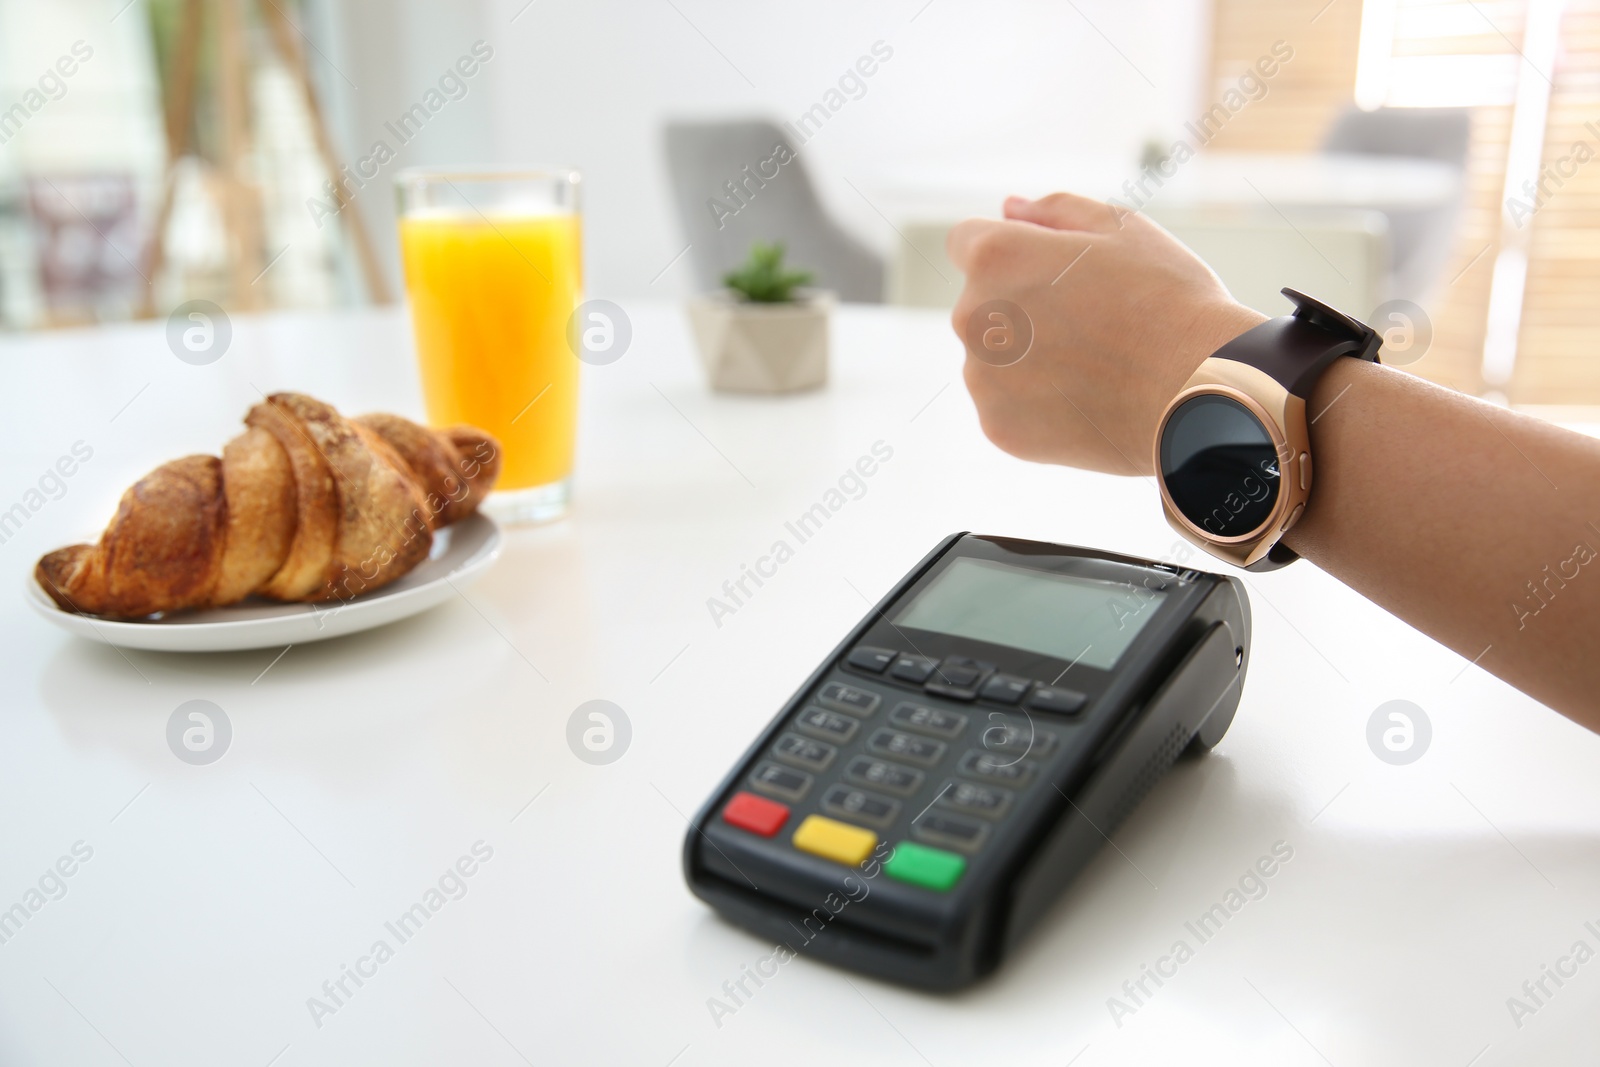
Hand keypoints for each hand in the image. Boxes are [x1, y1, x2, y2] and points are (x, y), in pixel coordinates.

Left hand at [946, 192, 1265, 475]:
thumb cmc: (1168, 300)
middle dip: (1021, 304)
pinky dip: (1038, 404)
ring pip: (993, 358)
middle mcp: (972, 317)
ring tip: (1095, 365)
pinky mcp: (999, 427)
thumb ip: (1053, 210)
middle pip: (980, 303)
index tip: (1055, 271)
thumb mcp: (1121, 228)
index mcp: (994, 257)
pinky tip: (1088, 401)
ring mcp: (981, 379)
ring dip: (1027, 357)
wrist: (1198, 392)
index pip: (967, 241)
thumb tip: (1007, 209)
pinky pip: (1008, 406)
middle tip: (1092, 321)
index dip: (1014, 249)